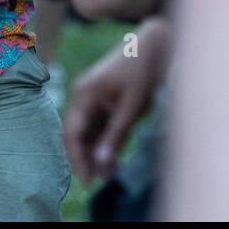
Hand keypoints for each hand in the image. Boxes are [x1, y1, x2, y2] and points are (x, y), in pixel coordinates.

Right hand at [64, 17, 169, 183]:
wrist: (155, 46)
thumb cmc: (143, 71)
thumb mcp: (131, 107)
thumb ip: (115, 135)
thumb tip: (101, 164)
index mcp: (84, 94)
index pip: (72, 133)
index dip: (77, 158)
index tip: (87, 180)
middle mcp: (83, 97)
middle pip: (78, 135)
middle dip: (87, 159)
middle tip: (99, 182)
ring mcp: (94, 99)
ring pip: (90, 133)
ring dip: (98, 153)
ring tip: (111, 175)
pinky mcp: (105, 101)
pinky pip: (101, 127)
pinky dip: (106, 142)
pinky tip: (114, 160)